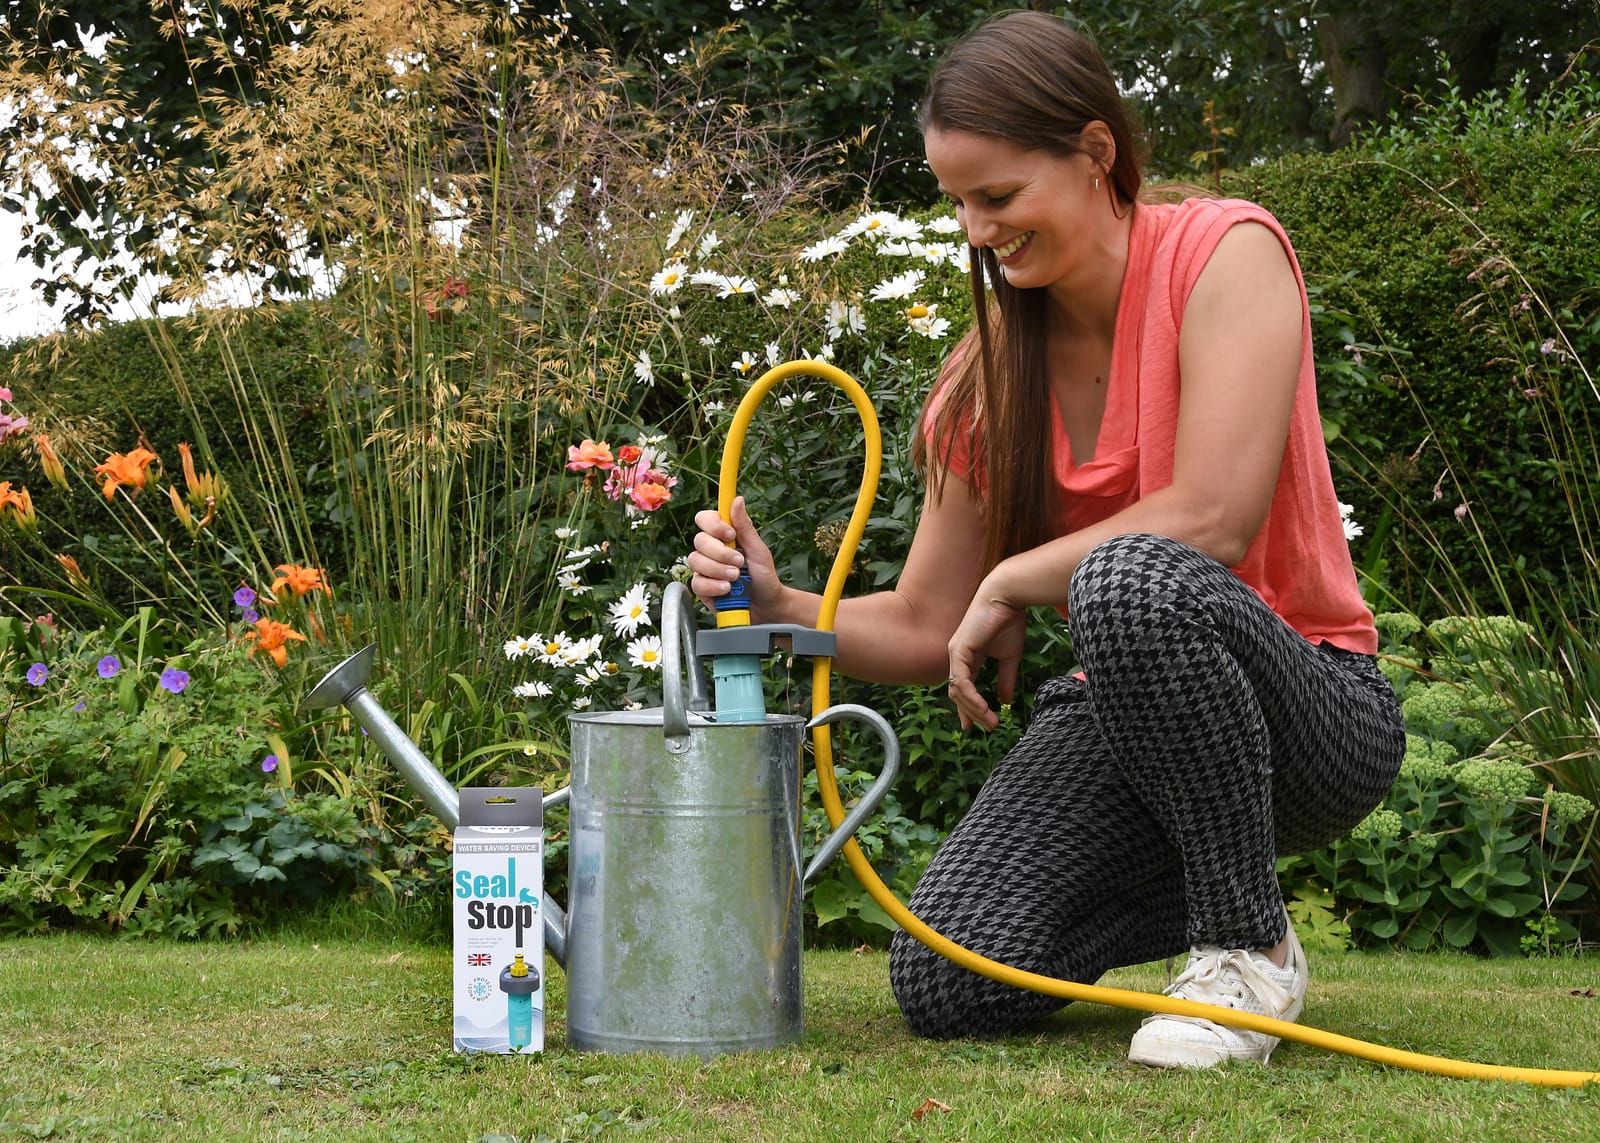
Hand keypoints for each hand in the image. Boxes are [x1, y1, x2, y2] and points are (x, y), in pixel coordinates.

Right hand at [687, 496, 782, 616]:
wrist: (767, 606)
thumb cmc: (764, 576)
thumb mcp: (758, 550)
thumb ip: (745, 527)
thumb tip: (737, 500)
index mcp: (724, 536)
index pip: (705, 519)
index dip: (714, 525)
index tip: (730, 534)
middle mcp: (710, 550)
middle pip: (699, 540)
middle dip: (721, 553)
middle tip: (739, 563)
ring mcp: (704, 569)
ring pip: (696, 561)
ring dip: (719, 570)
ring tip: (737, 578)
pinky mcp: (701, 588)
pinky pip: (698, 583)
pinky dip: (715, 586)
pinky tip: (727, 590)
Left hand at [946, 582, 1025, 731]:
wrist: (1007, 596)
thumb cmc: (1009, 620)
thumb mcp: (1010, 656)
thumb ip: (1006, 678)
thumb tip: (1005, 701)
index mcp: (969, 658)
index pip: (963, 688)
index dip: (967, 708)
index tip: (975, 726)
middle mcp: (958, 657)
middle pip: (957, 694)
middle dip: (972, 714)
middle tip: (988, 728)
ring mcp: (956, 654)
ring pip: (957, 691)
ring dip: (974, 710)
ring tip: (990, 722)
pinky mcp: (959, 651)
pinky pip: (961, 682)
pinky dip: (971, 698)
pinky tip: (984, 707)